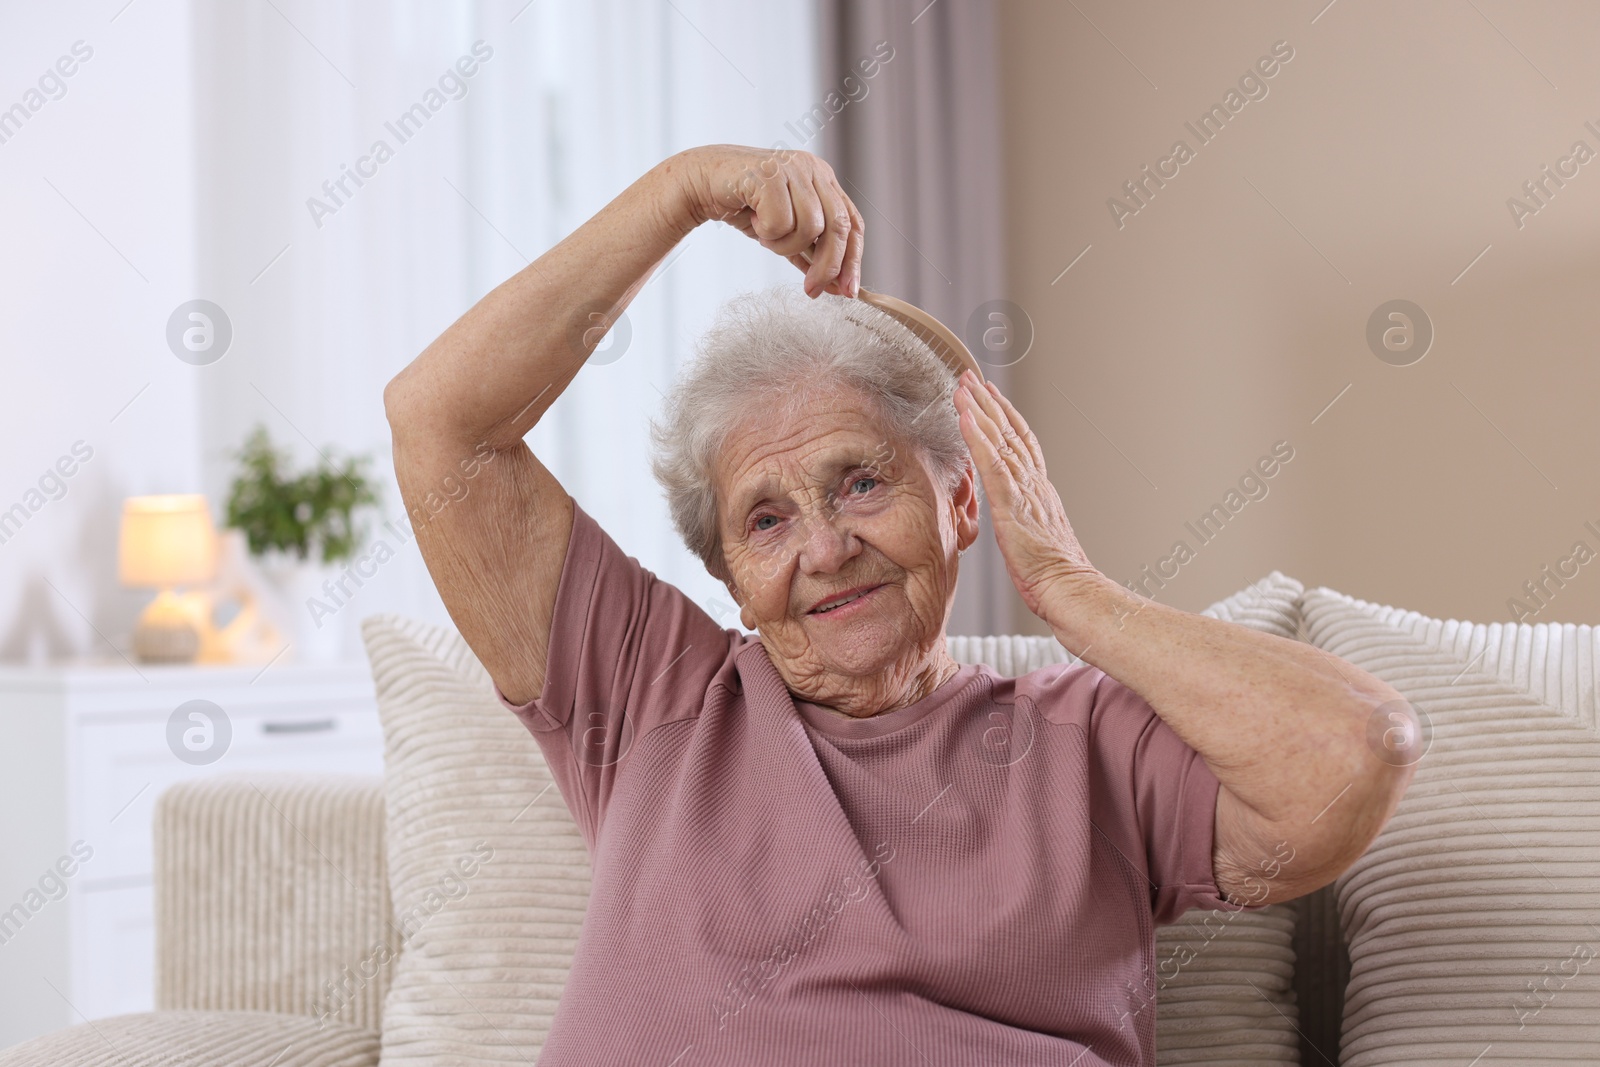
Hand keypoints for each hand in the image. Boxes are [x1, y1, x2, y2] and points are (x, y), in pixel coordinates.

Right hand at [678, 144, 863, 297]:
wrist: (702, 183)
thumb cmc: (746, 207)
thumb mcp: (786, 235)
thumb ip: (810, 255)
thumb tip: (834, 288)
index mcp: (823, 180)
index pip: (853, 223)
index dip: (853, 259)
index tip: (848, 291)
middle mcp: (813, 170)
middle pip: (839, 227)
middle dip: (827, 266)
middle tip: (810, 290)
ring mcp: (793, 168)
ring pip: (810, 227)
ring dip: (785, 245)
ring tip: (766, 236)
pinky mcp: (771, 173)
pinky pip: (782, 222)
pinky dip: (768, 232)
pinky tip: (754, 221)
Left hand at [953, 369, 1100, 619]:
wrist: (1070, 590)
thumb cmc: (1055, 576)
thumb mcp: (1036, 539)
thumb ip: (1026, 519)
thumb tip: (1016, 516)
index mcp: (1040, 491)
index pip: (1021, 444)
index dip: (1005, 417)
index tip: (991, 395)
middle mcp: (1034, 483)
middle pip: (1010, 432)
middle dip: (989, 402)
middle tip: (970, 377)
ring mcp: (1024, 491)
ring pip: (999, 440)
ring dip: (979, 410)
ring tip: (962, 386)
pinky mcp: (1012, 505)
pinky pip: (992, 464)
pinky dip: (977, 437)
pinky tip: (965, 417)